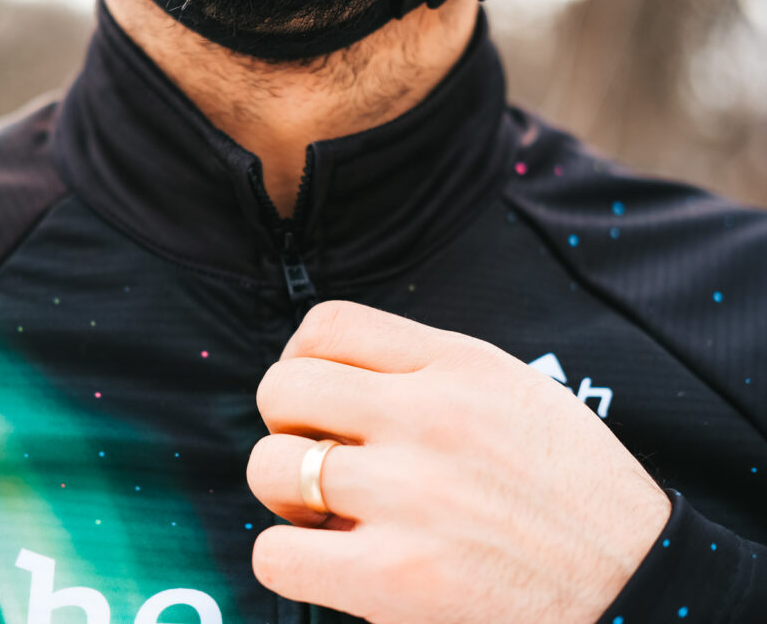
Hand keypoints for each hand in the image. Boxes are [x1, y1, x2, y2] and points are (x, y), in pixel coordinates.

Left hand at [247, 300, 670, 623]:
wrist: (638, 585)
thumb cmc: (571, 491)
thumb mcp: (514, 392)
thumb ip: (425, 372)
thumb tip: (329, 381)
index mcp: (460, 365)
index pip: (328, 324)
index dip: (299, 358)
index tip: (316, 397)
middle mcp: (430, 418)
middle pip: (282, 388)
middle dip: (286, 426)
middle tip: (320, 458)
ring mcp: (410, 495)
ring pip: (270, 467)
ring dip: (286, 494)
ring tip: (329, 514)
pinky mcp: (396, 577)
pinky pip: (277, 555)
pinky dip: (289, 560)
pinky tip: (332, 563)